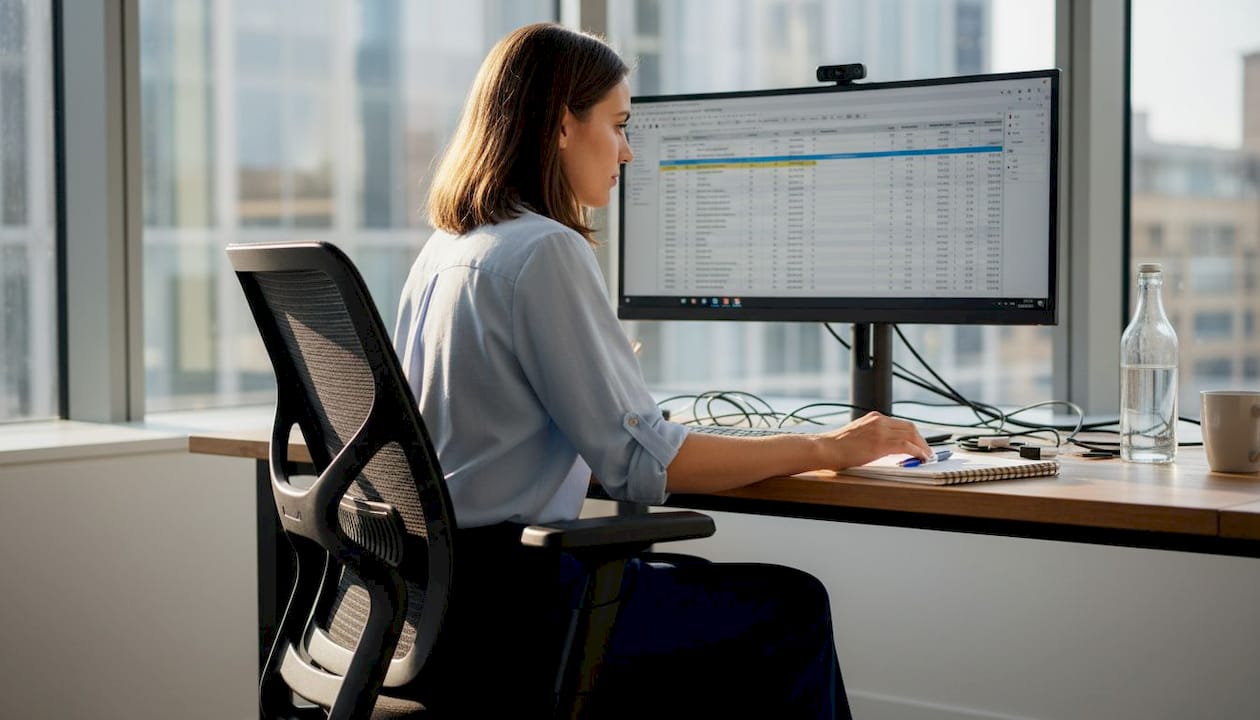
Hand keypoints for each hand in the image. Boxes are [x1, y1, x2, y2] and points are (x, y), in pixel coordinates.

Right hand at [815, 412, 932, 468]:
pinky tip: (920, 458)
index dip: (913, 434)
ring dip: (922, 446)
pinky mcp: (881, 443)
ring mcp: (880, 430)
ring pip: (911, 434)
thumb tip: (884, 448)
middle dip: (921, 440)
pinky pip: (906, 445)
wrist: (825, 448)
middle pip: (909, 427)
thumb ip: (871, 436)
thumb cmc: (836, 446)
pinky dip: (917, 451)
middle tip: (927, 451)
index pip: (900, 423)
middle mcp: (879, 420)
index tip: (918, 443)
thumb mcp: (857, 435)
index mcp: (873, 418)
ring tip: (927, 456)